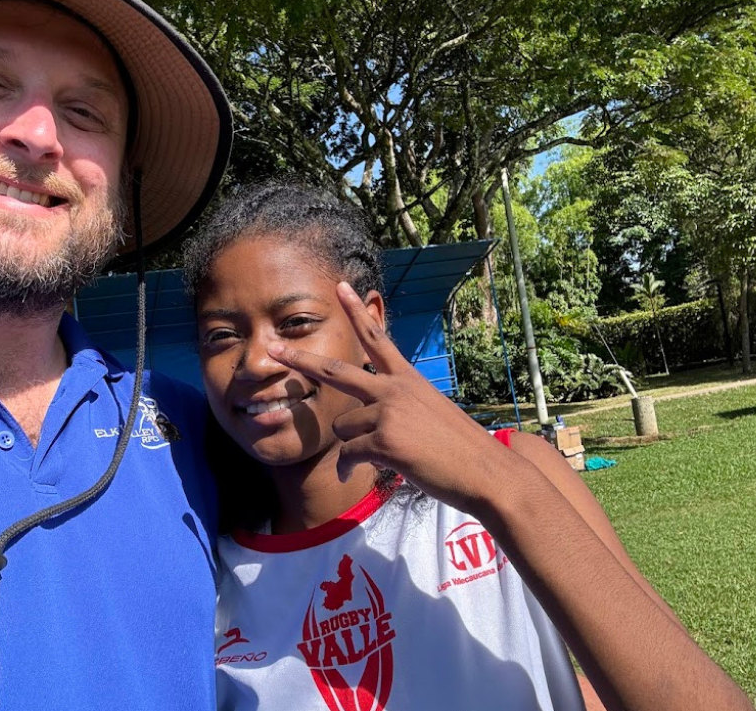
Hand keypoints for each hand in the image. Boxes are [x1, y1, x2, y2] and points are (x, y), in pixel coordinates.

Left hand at [268, 281, 512, 512]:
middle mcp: (395, 389)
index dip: (356, 313)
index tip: (340, 287)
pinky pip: (348, 454)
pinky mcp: (386, 440)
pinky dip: (348, 467)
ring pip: (342, 427)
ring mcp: (389, 413)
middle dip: (300, 361)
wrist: (487, 473)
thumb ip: (400, 408)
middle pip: (336, 372)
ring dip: (350, 445)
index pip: (377, 338)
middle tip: (273, 349)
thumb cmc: (460, 450)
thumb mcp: (431, 414)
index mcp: (407, 379)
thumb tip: (374, 422)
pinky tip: (356, 474)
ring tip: (374, 457)